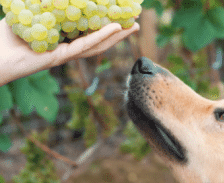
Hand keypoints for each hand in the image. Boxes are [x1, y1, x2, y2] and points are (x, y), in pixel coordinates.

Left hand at [0, 19, 139, 85]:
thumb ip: (44, 6)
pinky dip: (100, 36)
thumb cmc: (4, 35)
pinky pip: (84, 46)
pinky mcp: (59, 58)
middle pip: (97, 39)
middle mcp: (66, 47)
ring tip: (133, 26)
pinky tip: (114, 28)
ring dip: (116, 36)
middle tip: (134, 21)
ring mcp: (64, 54)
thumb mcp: (29, 12)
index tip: (118, 13)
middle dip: (117, 31)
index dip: (104, 22)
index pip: (87, 29)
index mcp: (61, 37)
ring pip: (96, 44)